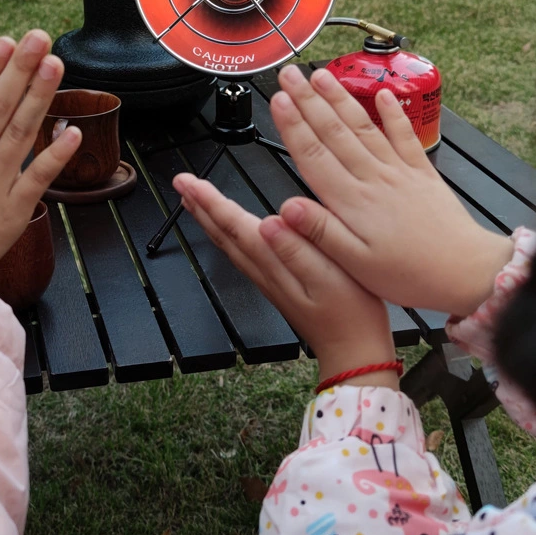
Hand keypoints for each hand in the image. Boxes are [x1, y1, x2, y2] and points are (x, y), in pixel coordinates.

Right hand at [0, 30, 81, 280]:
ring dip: (40, 97)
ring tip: (55, 66)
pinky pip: (38, 178)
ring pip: (21, 133)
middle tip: (40, 39)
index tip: (6, 42)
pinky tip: (73, 132)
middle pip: (1, 108)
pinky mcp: (14, 210)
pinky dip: (57, 155)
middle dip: (21, 70)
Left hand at [173, 173, 398, 386]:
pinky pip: (241, 252)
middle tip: (182, 183)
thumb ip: (298, 248)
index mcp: (274, 262)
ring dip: (209, 219)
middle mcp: (264, 270)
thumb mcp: (331, 277)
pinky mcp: (276, 284)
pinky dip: (227, 234)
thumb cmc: (350, 315)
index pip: (233, 225)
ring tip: (194, 200)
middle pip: (223, 233)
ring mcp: (267, 279)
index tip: (189, 182)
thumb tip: (270, 222)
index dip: (210, 201)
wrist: (353, 352)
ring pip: (228, 244)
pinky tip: (228, 229)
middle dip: (200, 205)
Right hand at [269, 65, 514, 316]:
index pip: (313, 154)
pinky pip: (404, 136)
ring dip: (340, 99)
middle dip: (308, 100)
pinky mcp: (421, 173)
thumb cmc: (407, 274)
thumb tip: (286, 208)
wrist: (464, 272)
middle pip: (334, 131)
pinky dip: (394, 113)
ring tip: (321, 75)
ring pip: (363, 127)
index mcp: (351, 201)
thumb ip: (320, 232)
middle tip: (289, 72)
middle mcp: (372, 177)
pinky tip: (383, 94)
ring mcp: (398, 171)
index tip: (278, 99)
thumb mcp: (355, 263)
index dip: (293, 125)